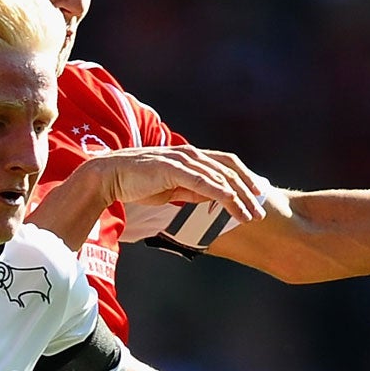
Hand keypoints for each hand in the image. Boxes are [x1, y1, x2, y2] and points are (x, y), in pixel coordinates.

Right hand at [71, 144, 268, 223]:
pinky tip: (230, 201)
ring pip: (219, 178)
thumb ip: (191, 189)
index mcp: (191, 158)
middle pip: (229, 170)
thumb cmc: (136, 182)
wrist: (109, 176)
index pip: (226, 165)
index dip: (244, 180)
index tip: (257, 198)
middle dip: (248, 191)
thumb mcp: (171, 187)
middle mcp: (190, 155)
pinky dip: (218, 191)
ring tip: (250, 215)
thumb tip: (210, 197)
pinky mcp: (173, 169)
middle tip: (260, 211)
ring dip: (238, 197)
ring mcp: (182, 161)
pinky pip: (201, 181)